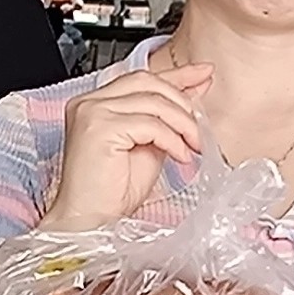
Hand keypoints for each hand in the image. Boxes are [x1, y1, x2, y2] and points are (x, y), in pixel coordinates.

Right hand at [42, 63, 205, 231]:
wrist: (89, 220)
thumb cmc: (112, 192)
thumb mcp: (148, 147)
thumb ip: (164, 121)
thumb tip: (192, 101)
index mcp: (97, 103)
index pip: (142, 78)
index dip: (177, 75)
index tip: (204, 74)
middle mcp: (89, 102)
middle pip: (147, 81)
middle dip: (182, 101)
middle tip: (201, 127)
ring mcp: (92, 112)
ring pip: (153, 102)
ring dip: (182, 123)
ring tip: (195, 145)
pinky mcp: (99, 128)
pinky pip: (149, 124)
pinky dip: (172, 139)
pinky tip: (180, 156)